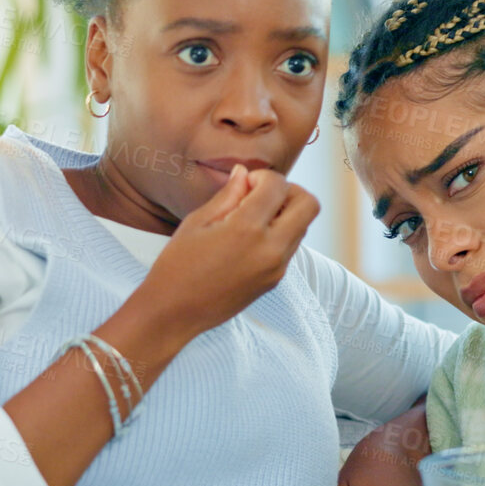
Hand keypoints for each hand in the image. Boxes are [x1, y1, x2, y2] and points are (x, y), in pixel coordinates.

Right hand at [138, 165, 319, 344]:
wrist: (174, 312)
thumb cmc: (177, 265)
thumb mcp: (198, 222)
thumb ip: (228, 195)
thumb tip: (245, 173)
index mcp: (247, 230)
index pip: (278, 186)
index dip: (263, 176)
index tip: (244, 185)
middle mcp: (270, 249)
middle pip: (309, 205)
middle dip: (289, 191)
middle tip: (260, 196)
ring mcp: (277, 267)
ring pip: (303, 226)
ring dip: (286, 213)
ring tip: (252, 218)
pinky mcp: (275, 280)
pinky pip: (291, 247)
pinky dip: (280, 233)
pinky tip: (250, 238)